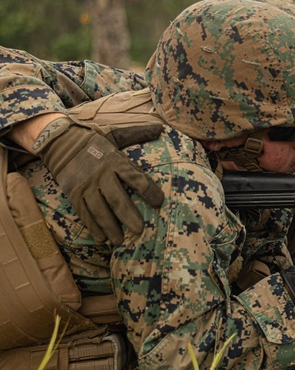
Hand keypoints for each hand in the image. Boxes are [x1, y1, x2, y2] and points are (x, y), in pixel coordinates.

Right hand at [33, 117, 164, 245]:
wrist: (59, 141)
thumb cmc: (94, 141)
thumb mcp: (115, 134)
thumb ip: (137, 134)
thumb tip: (161, 128)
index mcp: (114, 160)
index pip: (134, 177)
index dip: (147, 189)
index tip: (159, 202)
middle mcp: (101, 175)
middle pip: (117, 199)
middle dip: (128, 216)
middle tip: (139, 230)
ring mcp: (86, 186)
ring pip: (99, 210)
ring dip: (110, 227)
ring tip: (119, 241)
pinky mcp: (73, 194)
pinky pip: (84, 213)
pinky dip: (92, 227)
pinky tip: (101, 238)